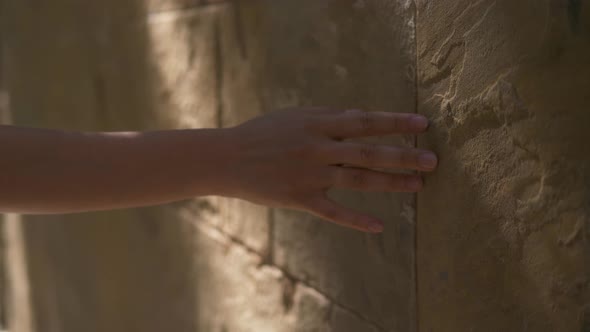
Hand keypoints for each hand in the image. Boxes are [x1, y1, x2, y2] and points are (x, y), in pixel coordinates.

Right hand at [223, 108, 436, 232]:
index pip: (364, 121)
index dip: (394, 123)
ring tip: (418, 186)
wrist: (227, 158)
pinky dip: (356, 220)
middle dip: (402, 156)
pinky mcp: (300, 198)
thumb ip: (329, 116)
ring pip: (357, 180)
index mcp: (317, 123)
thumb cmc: (263, 133)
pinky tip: (379, 226)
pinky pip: (333, 212)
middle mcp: (317, 148)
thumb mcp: (295, 117)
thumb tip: (362, 116)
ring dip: (390, 183)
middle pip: (367, 152)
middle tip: (432, 161)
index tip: (422, 124)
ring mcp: (309, 175)